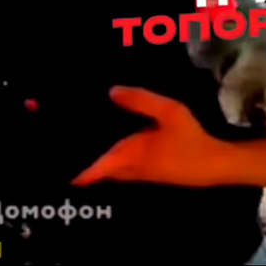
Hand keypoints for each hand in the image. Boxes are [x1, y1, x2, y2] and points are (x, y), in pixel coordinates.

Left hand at [72, 86, 230, 187]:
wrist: (214, 165)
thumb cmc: (190, 140)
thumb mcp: (170, 113)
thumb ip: (140, 100)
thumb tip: (110, 91)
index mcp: (124, 159)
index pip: (85, 172)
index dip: (65, 166)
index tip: (50, 151)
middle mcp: (124, 171)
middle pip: (90, 167)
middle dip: (76, 154)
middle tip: (59, 131)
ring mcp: (135, 174)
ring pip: (105, 166)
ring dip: (93, 154)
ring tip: (80, 130)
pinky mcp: (145, 172)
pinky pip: (117, 164)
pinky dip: (108, 152)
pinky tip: (113, 134)